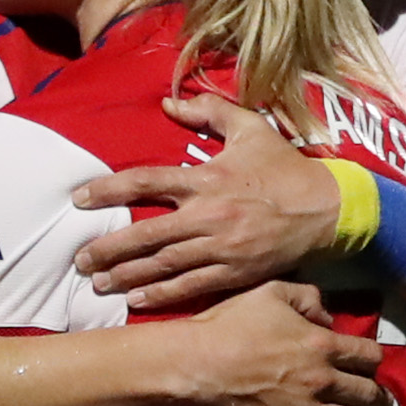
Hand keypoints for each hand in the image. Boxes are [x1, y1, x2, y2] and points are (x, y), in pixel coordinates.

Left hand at [72, 96, 337, 311]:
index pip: (146, 181)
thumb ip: (209, 112)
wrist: (326, 209)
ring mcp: (221, 248)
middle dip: (109, 249)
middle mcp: (208, 215)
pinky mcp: (234, 273)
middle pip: (147, 234)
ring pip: (164, 266)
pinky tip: (136, 301)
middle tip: (80, 259)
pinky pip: (191, 287)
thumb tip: (168, 104)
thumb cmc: (285, 167)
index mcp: (206, 178)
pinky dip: (162, 296)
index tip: (79, 199)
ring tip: (98, 284)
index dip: (108, 190)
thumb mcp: (250, 128)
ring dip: (128, 276)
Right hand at [165, 282, 385, 405]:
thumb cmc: (229, 325)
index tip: (367, 367)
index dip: (373, 361)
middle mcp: (324, 381)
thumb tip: (327, 318)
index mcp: (323, 345)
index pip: (371, 357)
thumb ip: (307, 297)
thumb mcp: (270, 292)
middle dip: (379, 401)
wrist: (195, 366)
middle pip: (371, 396)